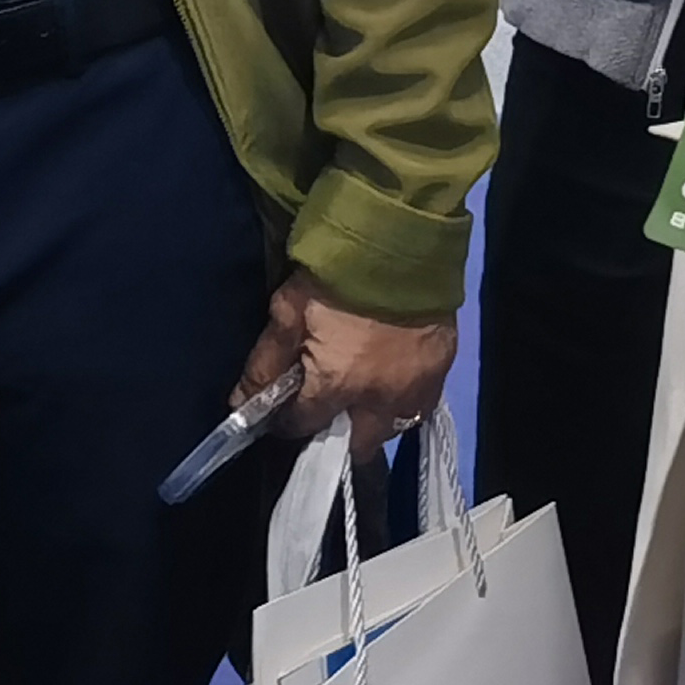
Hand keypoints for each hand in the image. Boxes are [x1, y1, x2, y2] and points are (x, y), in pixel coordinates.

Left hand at [229, 269, 456, 438]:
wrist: (401, 239)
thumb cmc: (335, 274)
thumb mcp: (289, 311)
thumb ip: (265, 363)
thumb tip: (240, 403)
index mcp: (337, 385)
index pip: (302, 426)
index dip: (287, 419)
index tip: (283, 407)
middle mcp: (380, 401)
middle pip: (353, 445)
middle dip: (334, 433)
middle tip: (324, 404)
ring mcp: (417, 388)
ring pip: (390, 429)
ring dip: (370, 421)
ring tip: (358, 392)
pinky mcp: (443, 369)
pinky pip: (420, 404)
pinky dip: (401, 400)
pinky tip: (389, 380)